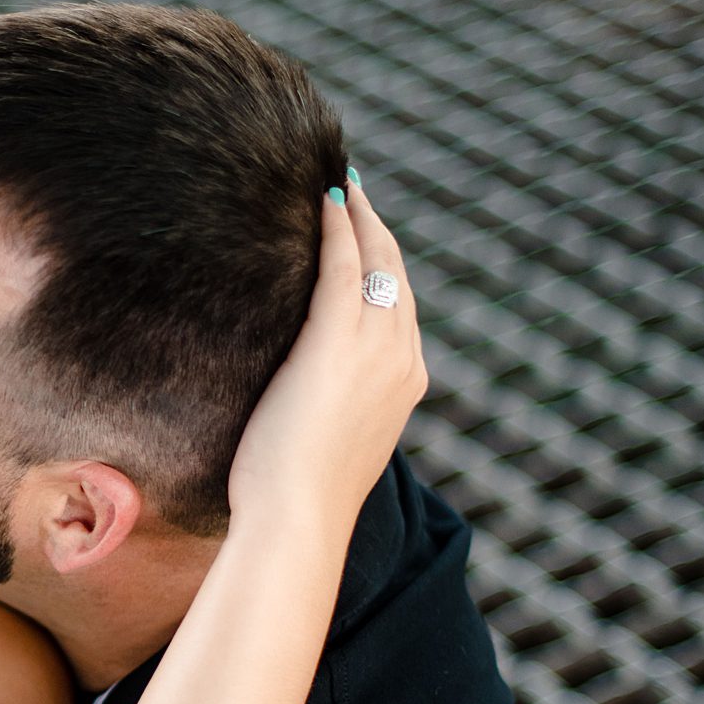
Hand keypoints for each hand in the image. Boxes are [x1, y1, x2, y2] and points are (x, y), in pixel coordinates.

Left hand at [226, 173, 426, 531]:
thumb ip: (334, 404)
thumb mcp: (328, 439)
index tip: (365, 235)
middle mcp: (403, 358)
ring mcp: (376, 348)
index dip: (384, 266)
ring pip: (375, 261)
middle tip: (351, 191)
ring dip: (356, 217)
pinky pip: (341, 267)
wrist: (297, 519)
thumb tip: (308, 392)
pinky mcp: (337, 342)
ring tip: (335, 184)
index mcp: (408, 382)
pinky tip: (320, 201)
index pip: (401, 307)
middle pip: (396, 274)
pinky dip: (334, 229)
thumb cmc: (296, 495)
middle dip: (375, 229)